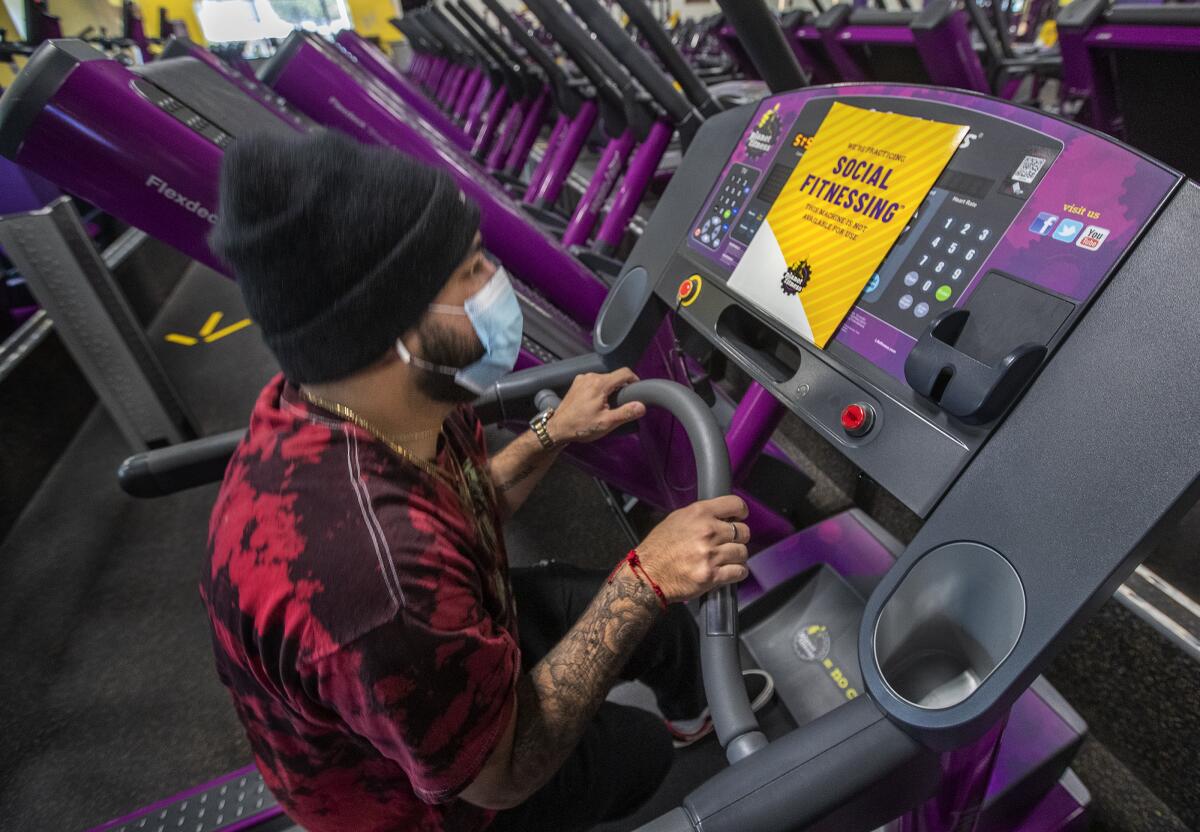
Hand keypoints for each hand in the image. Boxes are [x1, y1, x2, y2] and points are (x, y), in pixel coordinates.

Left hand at [547, 368, 645, 444]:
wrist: (558, 428)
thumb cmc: (579, 426)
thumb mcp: (607, 422)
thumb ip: (626, 413)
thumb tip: (641, 406)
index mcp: (599, 383)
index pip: (624, 372)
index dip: (634, 380)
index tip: (637, 388)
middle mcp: (590, 377)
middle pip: (614, 377)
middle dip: (620, 389)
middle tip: (620, 405)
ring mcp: (582, 379)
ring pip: (604, 380)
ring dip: (609, 390)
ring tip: (607, 406)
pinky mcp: (577, 384)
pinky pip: (594, 383)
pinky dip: (599, 391)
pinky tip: (596, 404)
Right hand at [634, 495, 750, 603]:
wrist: (647, 574)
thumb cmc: (658, 548)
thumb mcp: (676, 519)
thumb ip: (701, 516)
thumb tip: (722, 516)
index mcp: (699, 513)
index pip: (735, 504)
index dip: (741, 512)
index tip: (740, 518)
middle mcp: (707, 532)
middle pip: (743, 531)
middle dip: (738, 538)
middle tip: (729, 542)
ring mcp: (710, 554)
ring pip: (743, 553)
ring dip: (737, 557)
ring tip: (725, 559)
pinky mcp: (712, 576)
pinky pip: (739, 572)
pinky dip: (737, 572)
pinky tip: (728, 571)